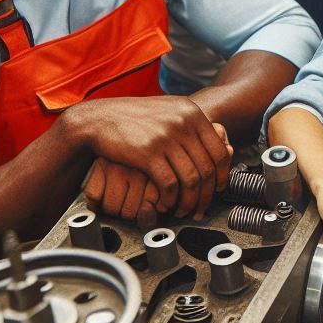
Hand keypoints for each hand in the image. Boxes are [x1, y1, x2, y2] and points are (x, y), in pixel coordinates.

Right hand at [82, 125, 233, 226]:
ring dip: (190, 201)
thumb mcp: (169, 111)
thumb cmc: (134, 118)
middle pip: (208, 168)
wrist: (100, 118)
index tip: (218, 188)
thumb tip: (219, 143)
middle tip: (203, 207)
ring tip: (185, 210)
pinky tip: (167, 204)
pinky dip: (171, 199)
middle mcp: (184, 124)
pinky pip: (170, 184)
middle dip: (208, 194)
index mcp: (192, 113)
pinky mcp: (148, 153)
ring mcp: (166, 138)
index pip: (220, 150)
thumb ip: (191, 125)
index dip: (222, 174)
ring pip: (192, 179)